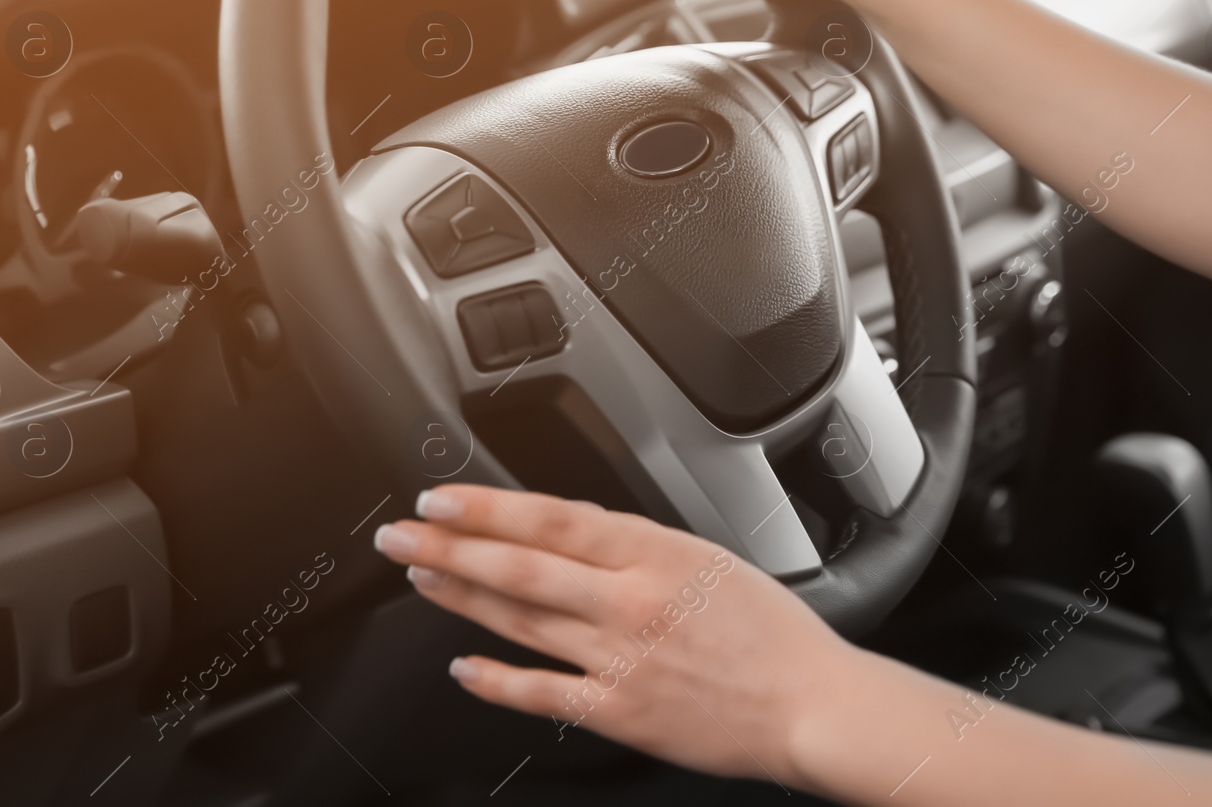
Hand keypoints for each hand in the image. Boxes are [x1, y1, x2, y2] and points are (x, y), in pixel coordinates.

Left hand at [372, 485, 858, 790]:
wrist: (809, 704)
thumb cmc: (770, 632)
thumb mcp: (707, 555)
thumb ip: (634, 542)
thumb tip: (565, 525)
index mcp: (654, 553)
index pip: (550, 521)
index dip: (486, 508)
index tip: (441, 499)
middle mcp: (629, 602)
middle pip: (520, 568)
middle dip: (451, 547)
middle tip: (402, 535)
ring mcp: (621, 659)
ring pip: (521, 621)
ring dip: (461, 597)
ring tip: (420, 578)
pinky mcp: (620, 712)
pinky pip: (543, 694)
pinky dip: (497, 681)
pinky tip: (463, 668)